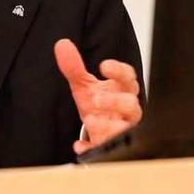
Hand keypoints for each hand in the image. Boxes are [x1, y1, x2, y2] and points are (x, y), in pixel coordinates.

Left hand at [54, 39, 142, 154]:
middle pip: (132, 104)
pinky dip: (92, 147)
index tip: (104, 66)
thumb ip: (74, 67)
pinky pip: (105, 149)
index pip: (128, 78)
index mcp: (122, 91)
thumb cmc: (99, 105)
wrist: (100, 129)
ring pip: (124, 128)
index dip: (120, 71)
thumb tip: (61, 45)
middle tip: (96, 98)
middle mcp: (126, 110)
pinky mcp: (110, 146)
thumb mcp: (84, 86)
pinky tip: (80, 145)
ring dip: (107, 125)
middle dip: (116, 101)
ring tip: (90, 119)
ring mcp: (120, 129)